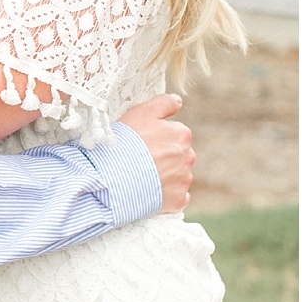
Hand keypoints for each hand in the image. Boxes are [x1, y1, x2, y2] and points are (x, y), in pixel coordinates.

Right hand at [117, 93, 193, 212]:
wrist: (113, 177)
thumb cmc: (124, 142)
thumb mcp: (140, 112)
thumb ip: (162, 103)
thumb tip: (178, 101)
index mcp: (181, 134)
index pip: (174, 132)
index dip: (155, 136)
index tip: (140, 140)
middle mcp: (188, 156)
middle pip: (177, 153)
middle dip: (162, 155)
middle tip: (138, 157)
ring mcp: (183, 179)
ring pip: (177, 174)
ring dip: (163, 174)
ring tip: (139, 174)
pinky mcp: (177, 199)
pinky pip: (176, 195)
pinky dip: (165, 193)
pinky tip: (148, 190)